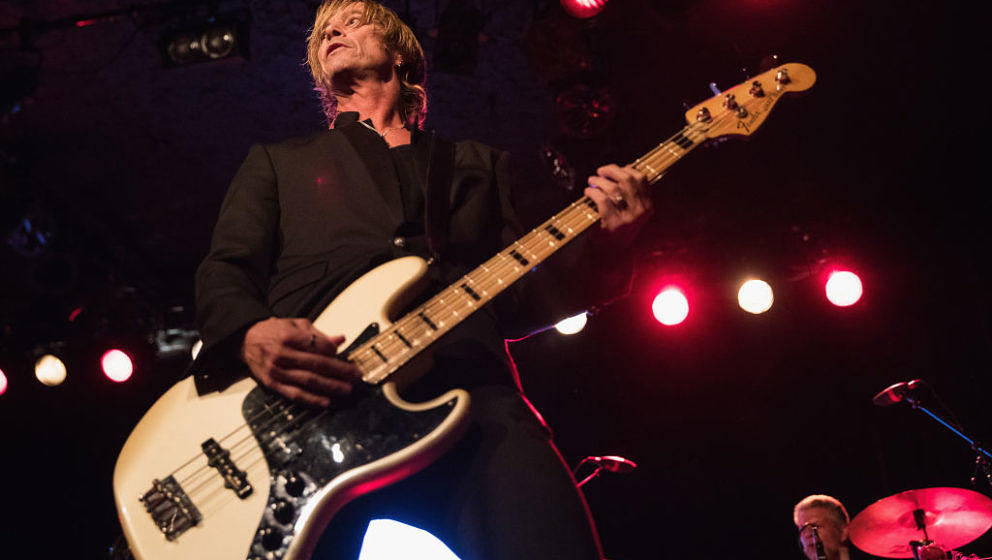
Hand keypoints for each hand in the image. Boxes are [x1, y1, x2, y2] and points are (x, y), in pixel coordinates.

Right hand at [241, 317, 361, 406]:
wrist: (245, 341)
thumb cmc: (273, 331)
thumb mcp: (295, 324)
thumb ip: (318, 333)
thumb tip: (341, 340)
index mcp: (290, 336)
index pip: (318, 346)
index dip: (334, 352)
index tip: (346, 356)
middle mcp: (283, 354)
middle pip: (317, 364)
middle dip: (340, 371)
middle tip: (356, 376)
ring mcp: (277, 371)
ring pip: (308, 381)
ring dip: (330, 386)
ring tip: (346, 389)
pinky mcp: (272, 384)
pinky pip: (294, 394)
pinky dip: (311, 399)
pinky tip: (325, 402)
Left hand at [584, 164, 652, 246]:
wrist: (613, 256)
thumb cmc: (619, 230)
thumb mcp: (632, 211)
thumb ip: (631, 192)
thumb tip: (624, 168)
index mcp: (647, 205)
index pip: (641, 178)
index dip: (625, 169)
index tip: (614, 169)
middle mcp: (640, 210)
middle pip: (627, 180)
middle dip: (611, 171)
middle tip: (600, 171)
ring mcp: (627, 217)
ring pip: (613, 188)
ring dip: (599, 181)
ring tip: (591, 182)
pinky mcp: (613, 222)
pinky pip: (602, 199)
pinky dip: (593, 193)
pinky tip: (588, 193)